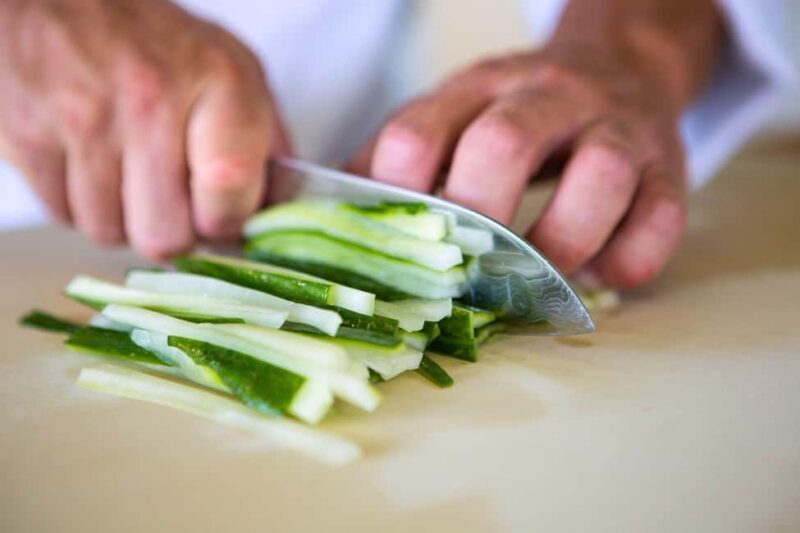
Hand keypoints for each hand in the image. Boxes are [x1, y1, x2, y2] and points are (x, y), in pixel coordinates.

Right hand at [0, 0, 287, 258]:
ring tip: (127, 173)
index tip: (220, 216)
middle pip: (166, 238)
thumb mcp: (232, 69)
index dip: (226, 226)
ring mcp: (84, 119)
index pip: (230, 204)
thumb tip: (283, 210)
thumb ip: (267, 141)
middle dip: (170, 231)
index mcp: (218, 83)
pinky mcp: (28, 135)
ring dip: (122, 219)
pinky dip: (79, 203)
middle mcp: (151, 99)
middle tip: (170, 201)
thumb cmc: (154, 39)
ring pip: (110, 234)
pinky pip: (63, 216)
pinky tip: (90, 164)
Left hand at [352, 1, 720, 287]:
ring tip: (542, 279)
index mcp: (474, 91)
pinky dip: (630, 259)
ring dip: (561, 243)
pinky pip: (661, 214)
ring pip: (596, 175)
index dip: (397, 197)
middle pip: (502, 146)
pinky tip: (601, 274)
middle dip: (479, 219)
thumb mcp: (449, 119)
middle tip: (470, 270)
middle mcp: (544, 100)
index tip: (397, 247)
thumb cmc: (515, 115)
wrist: (617, 70)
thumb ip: (394, 167)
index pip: (416, 134)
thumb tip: (325, 228)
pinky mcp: (667, 165)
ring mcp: (611, 129)